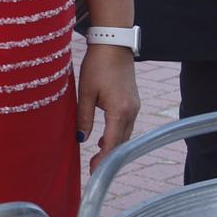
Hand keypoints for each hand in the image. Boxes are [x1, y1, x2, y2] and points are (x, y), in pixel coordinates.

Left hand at [77, 44, 139, 173]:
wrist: (113, 45)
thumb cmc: (97, 66)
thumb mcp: (85, 92)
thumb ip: (83, 117)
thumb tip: (81, 139)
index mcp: (120, 111)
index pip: (113, 143)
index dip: (104, 159)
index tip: (94, 171)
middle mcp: (132, 111)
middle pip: (122, 142)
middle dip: (109, 156)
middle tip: (94, 168)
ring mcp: (135, 106)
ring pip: (125, 134)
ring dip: (113, 146)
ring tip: (98, 156)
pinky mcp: (133, 101)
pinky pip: (126, 124)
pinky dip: (117, 134)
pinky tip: (104, 139)